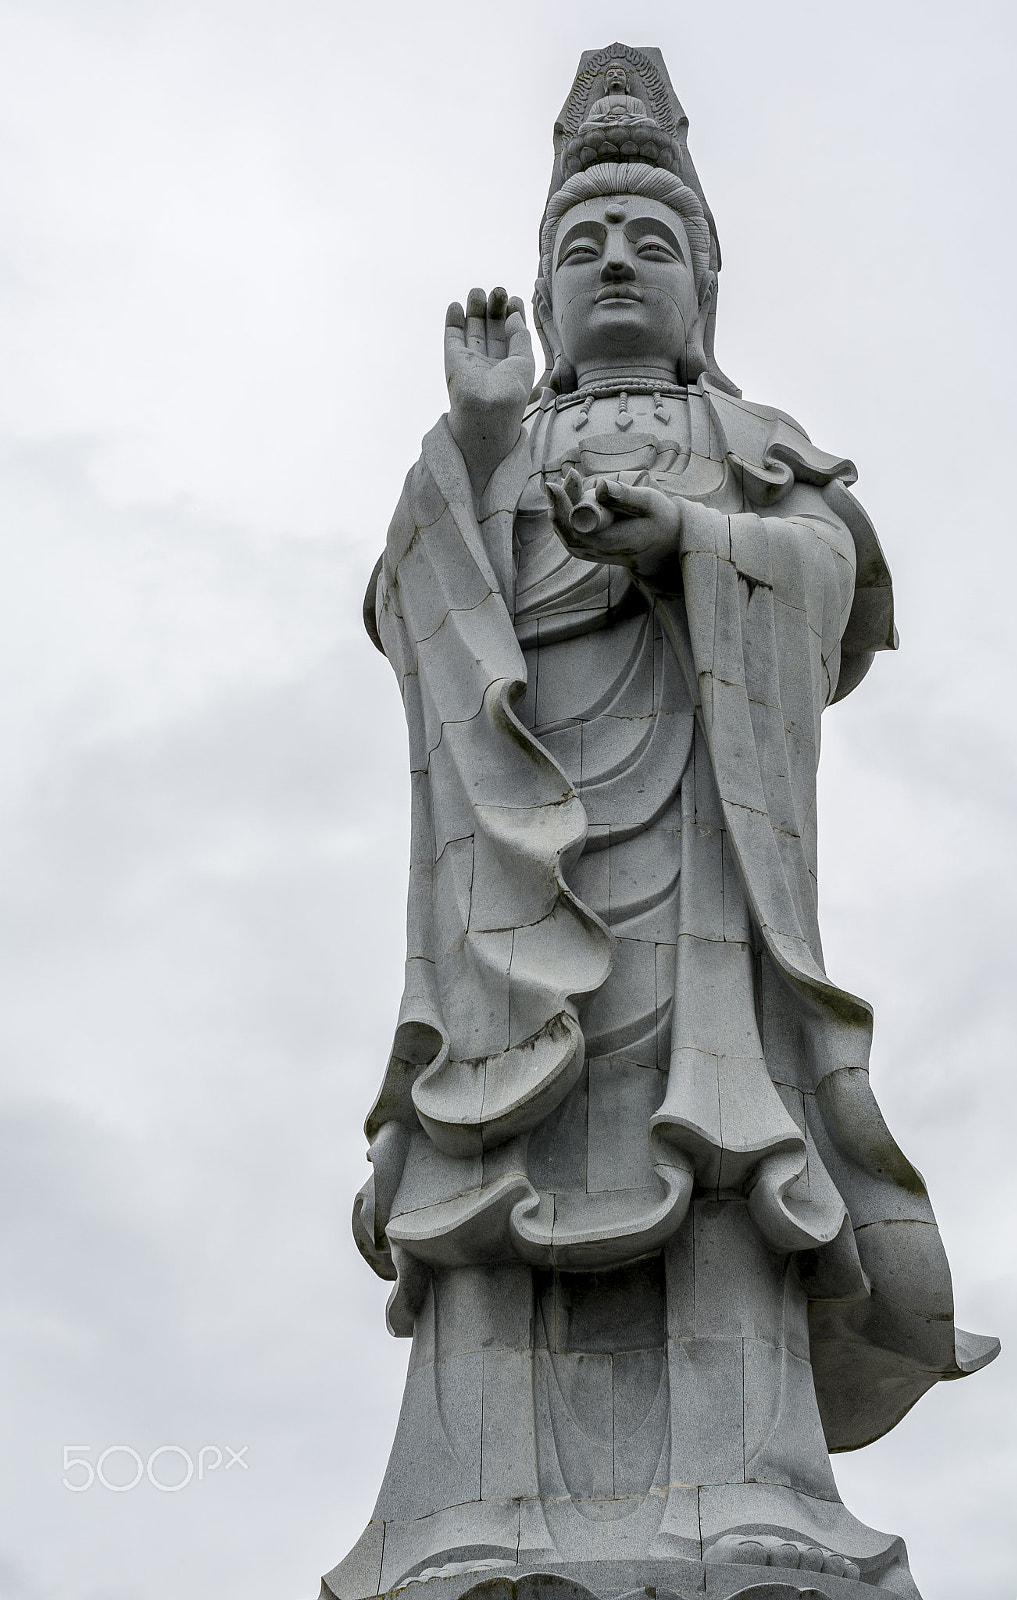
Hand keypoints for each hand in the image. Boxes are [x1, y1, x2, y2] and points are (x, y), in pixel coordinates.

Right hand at [445, 287, 534, 494]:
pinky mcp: (453, 359)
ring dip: (474, 309)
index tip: (515, 299)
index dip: (513, 315)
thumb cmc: (510, 391)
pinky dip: (453, 320)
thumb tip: (512, 314)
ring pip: (472, 328)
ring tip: (477, 291)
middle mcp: (490, 361)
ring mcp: (471, 359)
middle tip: (498, 290)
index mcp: (510, 364)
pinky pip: (452, 336)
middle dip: (494, 307)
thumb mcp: (525, 360)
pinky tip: (457, 305)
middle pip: (492, 327)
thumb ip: (520, 335)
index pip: (511, 334)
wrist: (486, 410)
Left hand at [545, 471, 682, 578]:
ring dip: (560, 507)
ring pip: (565, 533)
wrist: (666, 543)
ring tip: (568, 481)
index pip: (576, 530)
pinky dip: (565, 513)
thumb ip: (625, 496)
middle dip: (558, 504)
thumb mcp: (649, 503)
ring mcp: (592, 553)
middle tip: (564, 478)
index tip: (560, 483)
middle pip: (566, 532)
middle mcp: (598, 553)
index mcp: (612, 543)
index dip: (564, 507)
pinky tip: (569, 492)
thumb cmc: (659, 519)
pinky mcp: (590, 548)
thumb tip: (601, 485)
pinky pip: (570, 533)